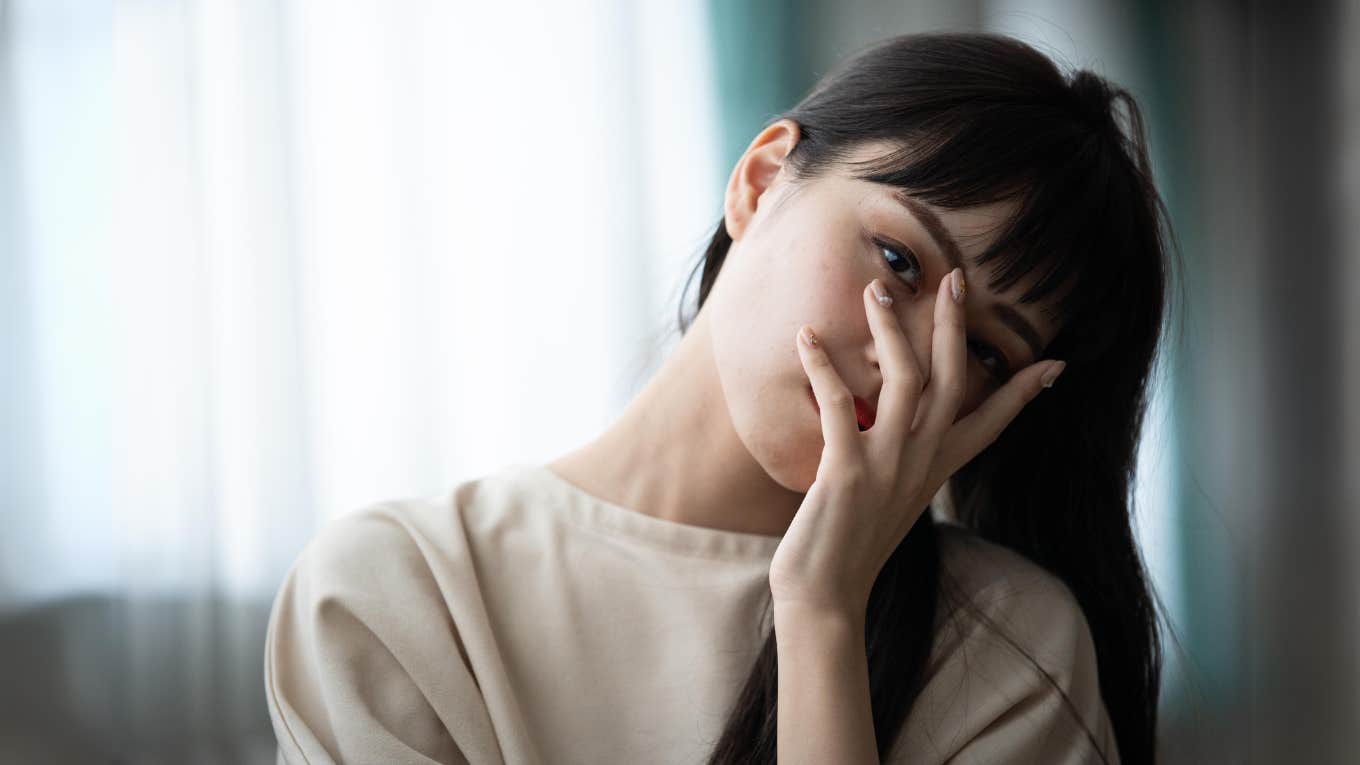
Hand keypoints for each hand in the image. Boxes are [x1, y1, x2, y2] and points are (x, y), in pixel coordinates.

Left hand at [768, 267, 1064, 618]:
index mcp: (935, 470)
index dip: (1022, 391)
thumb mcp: (889, 500)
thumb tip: (895, 436)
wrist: (826, 597)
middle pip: (952, 380)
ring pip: (906, 379)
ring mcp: (889, 465)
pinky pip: (840, 405)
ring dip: (891, 329)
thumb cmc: (848, 546)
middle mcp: (921, 462)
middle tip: (954, 279)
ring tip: (874, 289)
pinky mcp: (849, 472)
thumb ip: (901, 464)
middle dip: (955, 327)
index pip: (992, 423)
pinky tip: (806, 338)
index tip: (1055, 360)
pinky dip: (824, 367)